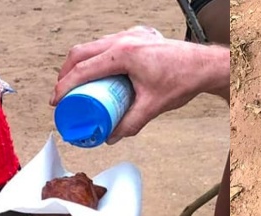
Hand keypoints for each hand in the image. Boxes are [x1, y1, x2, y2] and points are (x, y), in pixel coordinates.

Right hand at [51, 26, 225, 143]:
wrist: (203, 65)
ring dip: (81, 64)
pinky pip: (108, 44)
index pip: (83, 69)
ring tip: (76, 85)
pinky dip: (97, 58)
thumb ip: (130, 124)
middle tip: (62, 94)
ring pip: (94, 46)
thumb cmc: (182, 80)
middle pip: (81, 52)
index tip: (57, 102)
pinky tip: (98, 73)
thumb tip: (110, 137)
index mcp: (123, 53)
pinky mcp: (137, 36)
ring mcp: (130, 35)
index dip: (65, 86)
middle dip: (66, 73)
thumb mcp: (152, 107)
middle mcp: (123, 39)